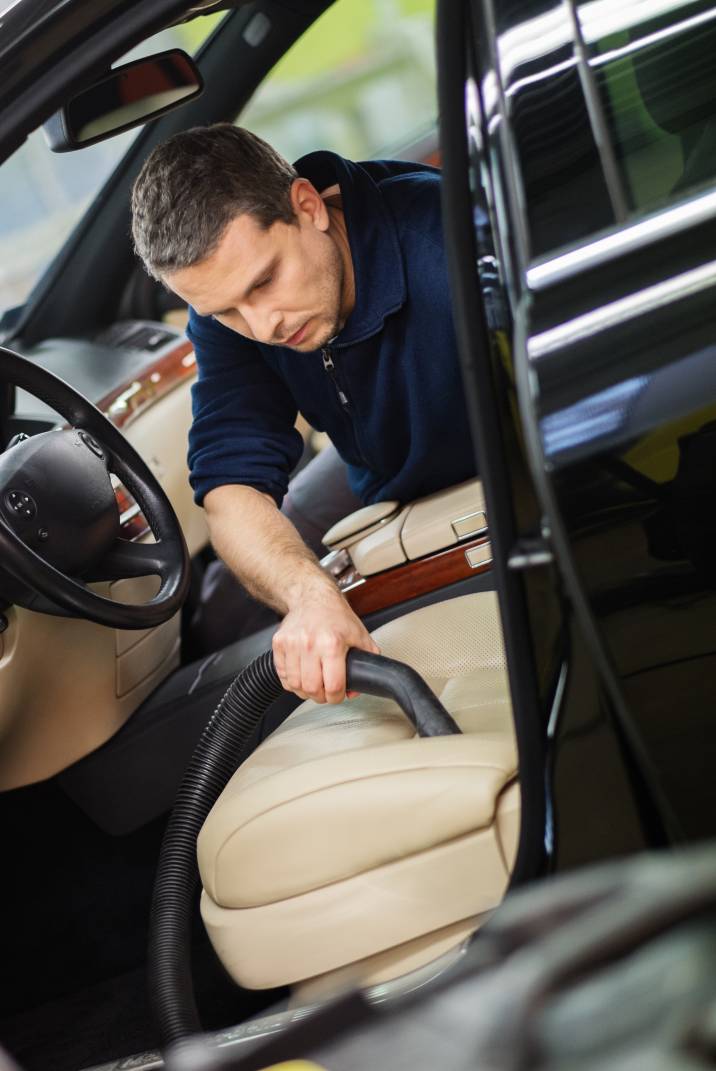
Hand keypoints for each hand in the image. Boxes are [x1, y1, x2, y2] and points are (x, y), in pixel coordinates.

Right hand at [272, 587, 379, 703]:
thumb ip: (367, 661)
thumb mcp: (360, 635)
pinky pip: (282, 675)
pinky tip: (300, 676)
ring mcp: (292, 643)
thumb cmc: (336, 615)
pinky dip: (291, 682)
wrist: (313, 597)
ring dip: (305, 691)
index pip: (333, 686)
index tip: (338, 695)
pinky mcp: (279, 643)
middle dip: (321, 697)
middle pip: (311, 689)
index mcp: (332, 643)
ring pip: (294, 685)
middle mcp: (310, 644)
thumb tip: (358, 687)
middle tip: (325, 693)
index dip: (337, 697)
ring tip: (313, 685)